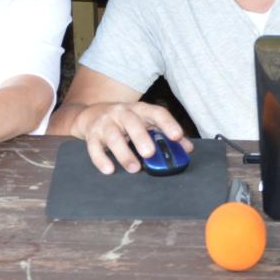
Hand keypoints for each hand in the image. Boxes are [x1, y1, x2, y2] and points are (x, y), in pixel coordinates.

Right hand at [76, 102, 192, 174]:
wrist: (91, 114)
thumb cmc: (125, 122)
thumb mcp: (145, 123)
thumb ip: (165, 134)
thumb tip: (188, 148)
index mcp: (139, 110)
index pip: (156, 112)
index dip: (167, 123)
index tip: (176, 136)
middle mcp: (121, 113)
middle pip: (131, 122)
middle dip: (141, 137)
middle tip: (150, 153)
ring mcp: (105, 123)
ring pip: (113, 136)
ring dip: (123, 153)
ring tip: (134, 168)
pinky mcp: (91, 135)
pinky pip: (94, 147)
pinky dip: (101, 159)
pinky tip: (109, 169)